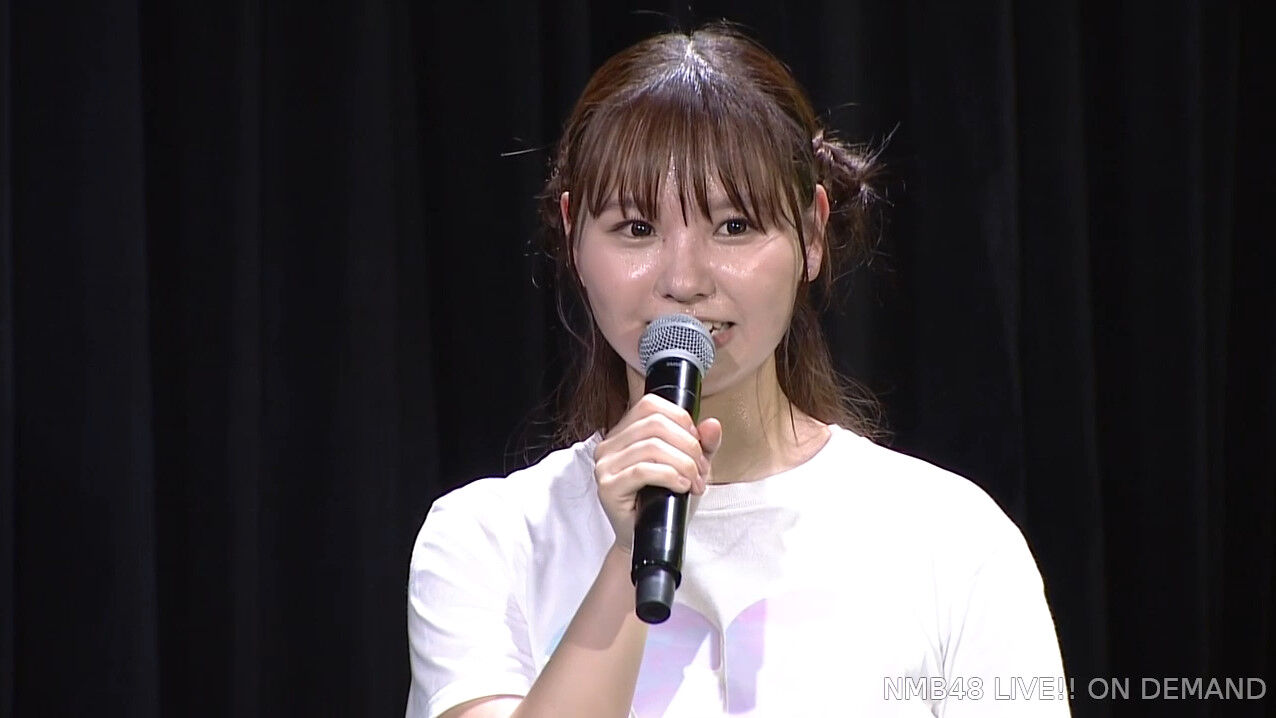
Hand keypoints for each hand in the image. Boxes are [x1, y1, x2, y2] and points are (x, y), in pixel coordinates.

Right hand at [593, 394, 722, 552]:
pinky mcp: (607, 486)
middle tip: (701, 470)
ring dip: (684, 464)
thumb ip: (703, 445)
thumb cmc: (666, 502)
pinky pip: (643, 470)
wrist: (651, 540)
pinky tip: (682, 486)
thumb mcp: (690, 467)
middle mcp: (609, 445)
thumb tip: (712, 424)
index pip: (650, 405)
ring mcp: (605, 465)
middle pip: (655, 424)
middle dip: (688, 446)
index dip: (680, 419)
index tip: (698, 443)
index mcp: (624, 433)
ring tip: (695, 482)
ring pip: (652, 446)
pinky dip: (670, 475)